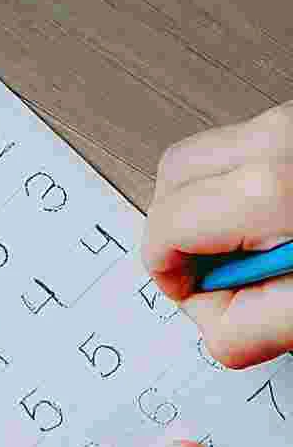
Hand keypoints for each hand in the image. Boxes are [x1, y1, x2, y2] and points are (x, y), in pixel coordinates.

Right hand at [143, 105, 292, 367]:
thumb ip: (249, 327)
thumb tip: (212, 326)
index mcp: (273, 189)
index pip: (165, 232)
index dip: (176, 277)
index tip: (202, 295)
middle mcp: (277, 138)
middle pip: (169, 178)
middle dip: (180, 229)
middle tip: (229, 268)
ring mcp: (288, 120)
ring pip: (199, 154)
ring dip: (209, 201)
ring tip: (263, 238)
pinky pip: (240, 143)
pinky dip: (244, 181)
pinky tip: (284, 215)